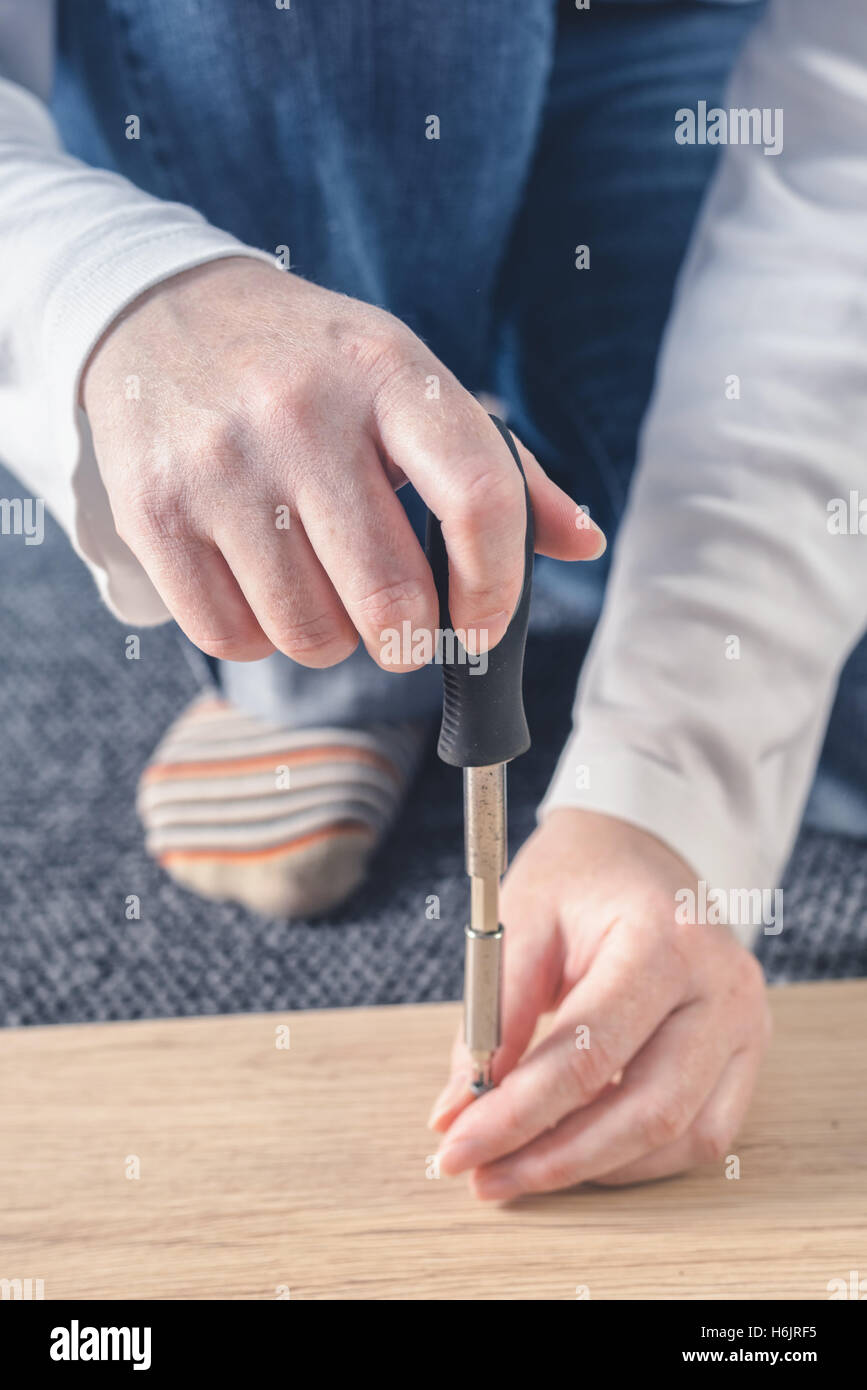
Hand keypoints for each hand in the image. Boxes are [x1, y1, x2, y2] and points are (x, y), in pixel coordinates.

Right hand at [81, 258, 603, 665]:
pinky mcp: (152, 512)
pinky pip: (230, 637)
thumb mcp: (411, 380)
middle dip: (407, 638)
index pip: (478, 497)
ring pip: (309, 633)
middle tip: (400, 627)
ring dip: (332, 639)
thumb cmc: (312, 365)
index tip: (481, 624)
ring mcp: (220, 465)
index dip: (495, 586)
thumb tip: (583, 541)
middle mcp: (301, 414)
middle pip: (388, 596)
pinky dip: (260, 637)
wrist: (161, 316)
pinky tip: (263, 587)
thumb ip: (503, 467)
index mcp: (389, 373)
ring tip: (322, 589)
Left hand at [430, 808, 770, 1196]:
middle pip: (643, 1110)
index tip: (458, 1147)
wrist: (638, 849)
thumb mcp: (518, 922)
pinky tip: (579, 1148)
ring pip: (678, 1136)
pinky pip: (701, 1135)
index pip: (588, 1054)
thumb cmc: (576, 879)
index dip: (517, 1114)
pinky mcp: (747, 1052)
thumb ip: (492, 1019)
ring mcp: (745, 1024)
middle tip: (485, 1178)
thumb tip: (457, 1112)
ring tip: (521, 1166)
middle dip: (554, 1158)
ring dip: (593, 1167)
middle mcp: (722, 987)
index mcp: (664, 940)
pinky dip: (637, 1156)